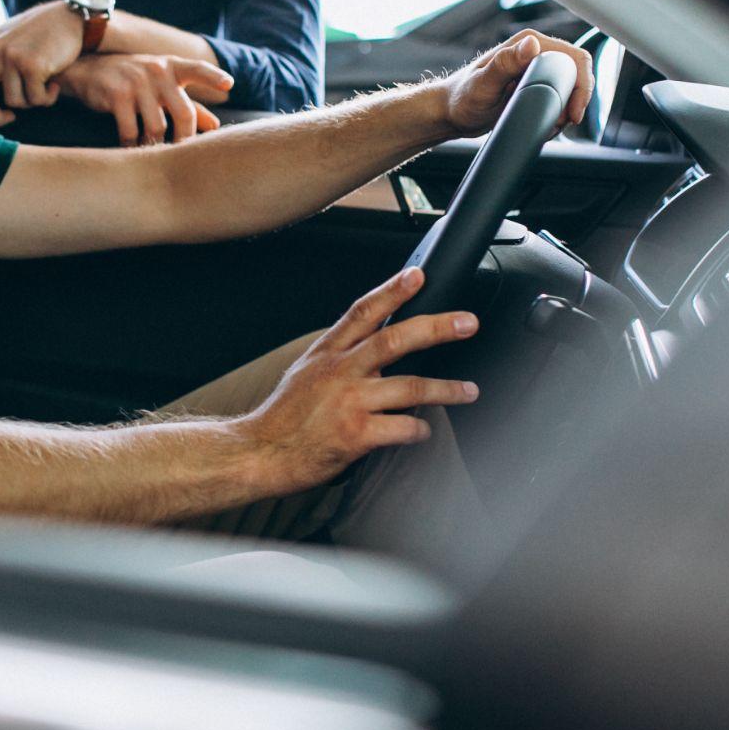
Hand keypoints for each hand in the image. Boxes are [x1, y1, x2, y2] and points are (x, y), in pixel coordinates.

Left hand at [0, 2, 84, 126]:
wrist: (69, 17)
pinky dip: (47, 98)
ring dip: (30, 101)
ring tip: (42, 84)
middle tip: (10, 118)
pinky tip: (55, 83)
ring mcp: (11, 57)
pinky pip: (35, 99)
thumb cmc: (33, 32)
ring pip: (14, 102)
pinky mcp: (33, 65)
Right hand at [55, 53, 233, 145]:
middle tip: (181, 157)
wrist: (86, 70)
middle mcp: (158, 71)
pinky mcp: (117, 95)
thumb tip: (215, 126)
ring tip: (151, 154)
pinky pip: (130, 131)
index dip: (213, 78)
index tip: (229, 85)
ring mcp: (137, 82)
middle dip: (184, 141)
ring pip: (157, 127)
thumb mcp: (161, 86)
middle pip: (183, 113)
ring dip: (154, 146)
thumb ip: (188, 104)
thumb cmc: (132, 80)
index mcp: (172, 67)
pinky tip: (130, 150)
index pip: (197, 69)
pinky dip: (131, 146)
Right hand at [233, 267, 479, 495]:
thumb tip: (374, 343)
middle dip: (437, 328)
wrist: (260, 453)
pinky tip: (424, 431)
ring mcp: (349, 403)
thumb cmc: (285, 416)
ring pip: (411, 388)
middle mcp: (340, 372)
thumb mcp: (306, 371)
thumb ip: (340, 356)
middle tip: (468, 322)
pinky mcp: (356, 435)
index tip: (418, 276)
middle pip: (395, 340)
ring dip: (446, 390)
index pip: (363, 312)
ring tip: (468, 391)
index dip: (392, 291)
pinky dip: (420, 430)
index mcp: (328, 353)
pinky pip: (403, 428)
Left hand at [444, 29, 593, 135]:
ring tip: (549, 125)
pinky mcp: (534, 84)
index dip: (581, 86)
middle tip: (560, 123)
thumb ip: (506, 64)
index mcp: (526, 44)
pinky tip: (544, 124)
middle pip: (576, 73)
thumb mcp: (483, 84)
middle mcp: (534, 52)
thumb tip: (531, 44)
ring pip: (570, 86)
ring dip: (567, 109)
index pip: (573, 58)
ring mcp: (535, 68)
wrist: (451, 113)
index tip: (573, 112)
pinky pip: (559, 96)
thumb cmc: (462, 98)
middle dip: (575, 101)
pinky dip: (558, 112)